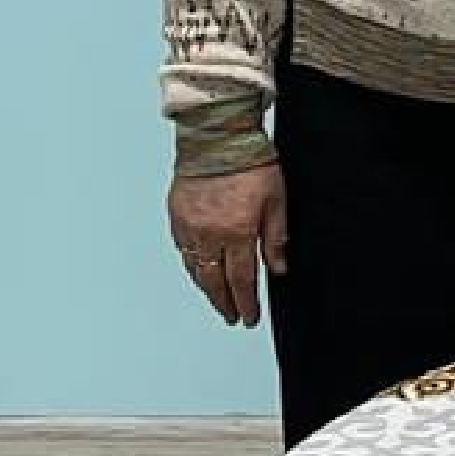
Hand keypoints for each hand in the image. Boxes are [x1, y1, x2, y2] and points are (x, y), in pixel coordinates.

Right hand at [166, 163, 287, 328]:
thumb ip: (276, 238)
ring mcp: (189, 225)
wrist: (216, 137)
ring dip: (206, 287)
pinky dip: (191, 265)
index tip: (249, 318)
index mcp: (236, 232)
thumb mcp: (277, 201)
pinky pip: (182, 249)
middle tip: (231, 317)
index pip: (241, 280)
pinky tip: (198, 270)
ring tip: (217, 299)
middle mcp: (208, 234)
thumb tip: (278, 268)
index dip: (246, 302)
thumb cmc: (251, 163)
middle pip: (214, 280)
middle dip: (223, 302)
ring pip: (194, 268)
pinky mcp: (176, 215)